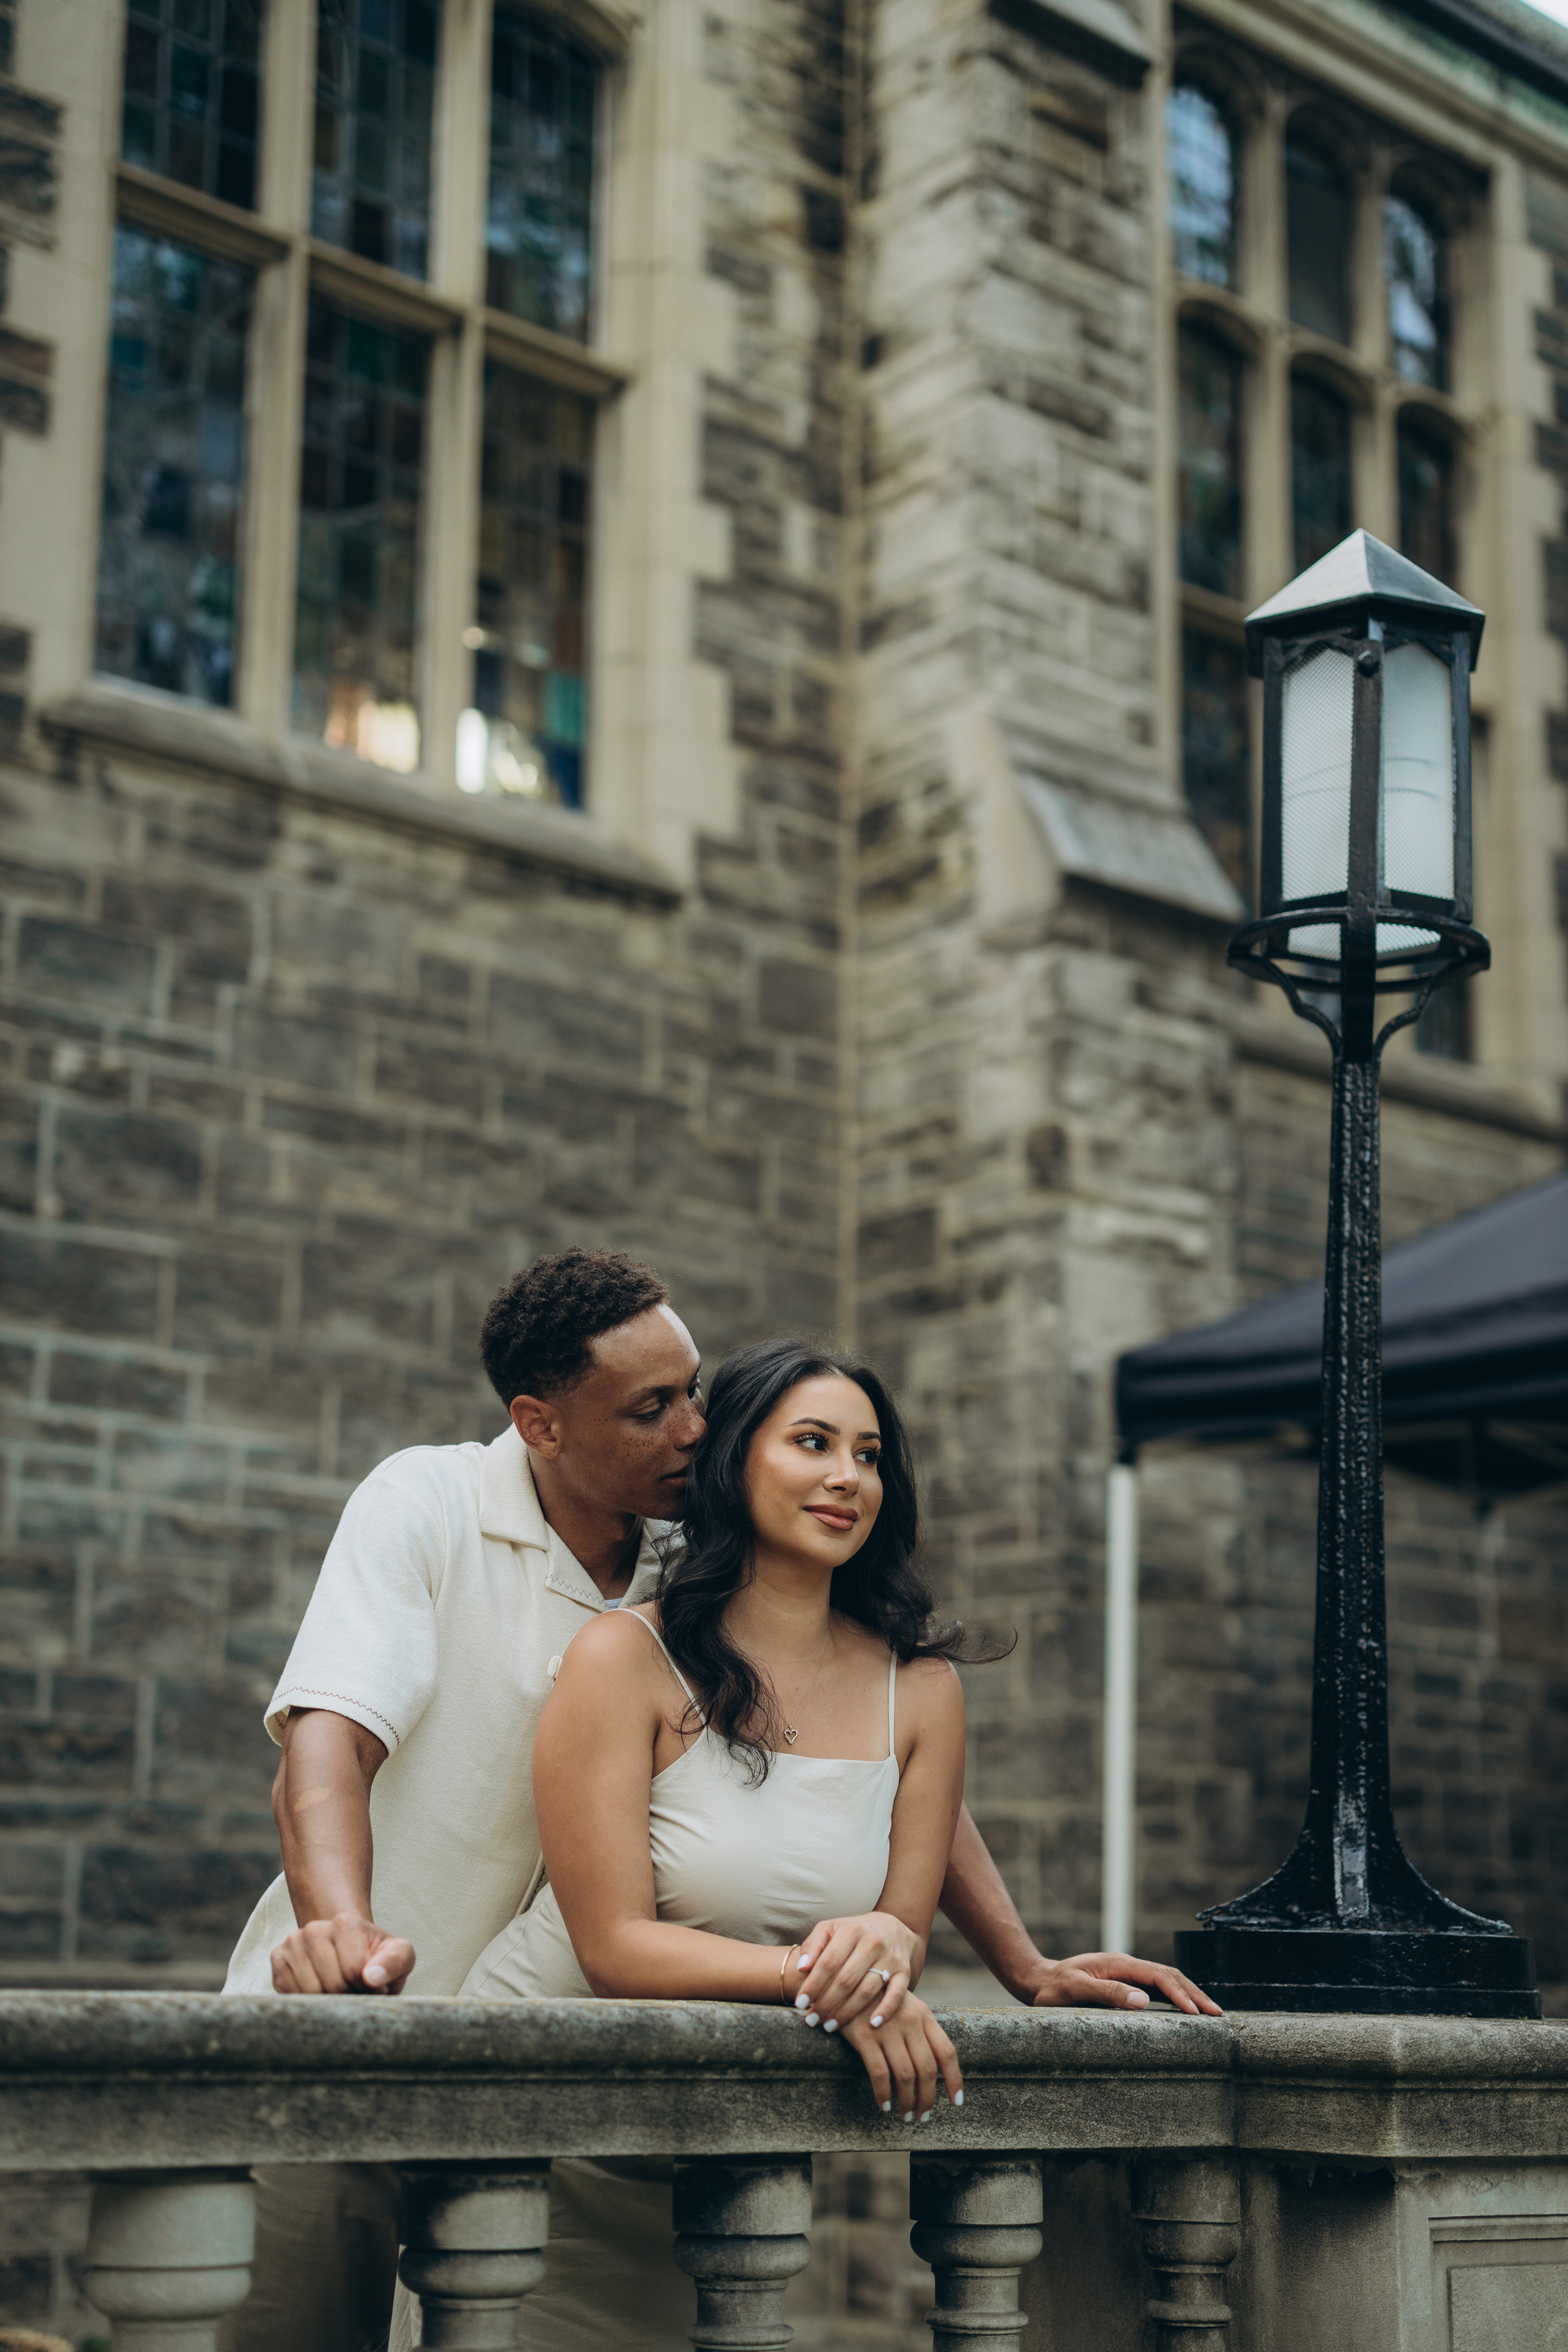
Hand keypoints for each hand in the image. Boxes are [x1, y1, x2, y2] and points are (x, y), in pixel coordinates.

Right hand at [270, 1910, 415, 1994]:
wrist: (348, 1952)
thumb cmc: (376, 1957)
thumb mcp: (400, 1956)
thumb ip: (394, 1962)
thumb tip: (372, 1978)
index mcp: (346, 1921)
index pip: (354, 1971)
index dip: (368, 1989)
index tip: (375, 1986)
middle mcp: (314, 1928)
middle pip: (332, 1984)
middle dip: (349, 1998)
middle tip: (357, 1992)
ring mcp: (292, 1943)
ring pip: (309, 1993)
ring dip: (328, 2003)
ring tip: (340, 1992)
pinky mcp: (277, 1960)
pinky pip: (290, 1994)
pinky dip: (307, 2003)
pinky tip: (320, 1992)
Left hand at [790, 1912, 920, 2032]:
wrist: (893, 1927)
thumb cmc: (854, 1932)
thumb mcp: (831, 1929)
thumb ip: (813, 1945)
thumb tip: (801, 1968)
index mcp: (851, 1930)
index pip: (828, 1962)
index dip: (813, 1985)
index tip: (800, 2004)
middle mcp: (872, 1943)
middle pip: (846, 1979)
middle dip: (826, 2003)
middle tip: (811, 2020)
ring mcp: (890, 1958)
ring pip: (867, 1990)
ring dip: (847, 2012)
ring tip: (829, 2026)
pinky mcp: (904, 1971)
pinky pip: (896, 1994)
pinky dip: (885, 2011)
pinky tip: (871, 2025)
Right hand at [841, 1995, 962, 2119]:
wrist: (847, 1980)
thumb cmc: (879, 1998)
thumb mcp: (906, 2006)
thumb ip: (921, 2031)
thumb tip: (935, 2068)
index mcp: (924, 2015)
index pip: (947, 2051)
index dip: (955, 2079)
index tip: (957, 2101)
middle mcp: (909, 2022)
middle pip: (927, 2069)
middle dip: (928, 2098)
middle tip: (924, 2116)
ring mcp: (887, 2029)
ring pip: (906, 2075)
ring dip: (907, 2101)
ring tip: (905, 2115)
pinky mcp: (864, 2037)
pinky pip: (879, 2073)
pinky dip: (884, 2094)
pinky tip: (884, 2105)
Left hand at [1026, 1951, 1221, 2015]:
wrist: (1038, 1980)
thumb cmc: (1053, 1988)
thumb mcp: (1076, 1990)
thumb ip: (1107, 1993)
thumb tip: (1142, 2000)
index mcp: (1119, 1964)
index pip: (1159, 1976)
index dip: (1180, 1994)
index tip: (1197, 2014)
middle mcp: (1127, 1965)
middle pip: (1170, 1975)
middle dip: (1195, 1993)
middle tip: (1218, 2015)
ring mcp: (1127, 1972)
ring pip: (1166, 1979)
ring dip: (1189, 1994)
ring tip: (1210, 2012)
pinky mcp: (1125, 1982)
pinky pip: (1156, 1987)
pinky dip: (1175, 1996)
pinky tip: (1185, 2008)